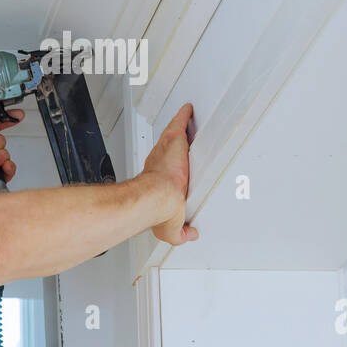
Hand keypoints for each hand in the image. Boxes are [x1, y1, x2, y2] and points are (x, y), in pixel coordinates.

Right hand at [142, 103, 197, 244]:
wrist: (155, 196)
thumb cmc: (158, 207)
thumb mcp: (171, 230)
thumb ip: (181, 233)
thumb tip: (191, 235)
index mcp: (159, 182)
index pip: (168, 172)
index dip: (172, 171)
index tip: (177, 171)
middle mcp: (160, 163)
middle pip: (172, 151)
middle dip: (177, 148)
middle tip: (188, 141)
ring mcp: (165, 150)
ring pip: (175, 136)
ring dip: (181, 129)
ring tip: (191, 123)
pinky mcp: (173, 139)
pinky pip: (179, 122)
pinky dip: (184, 115)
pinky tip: (190, 111)